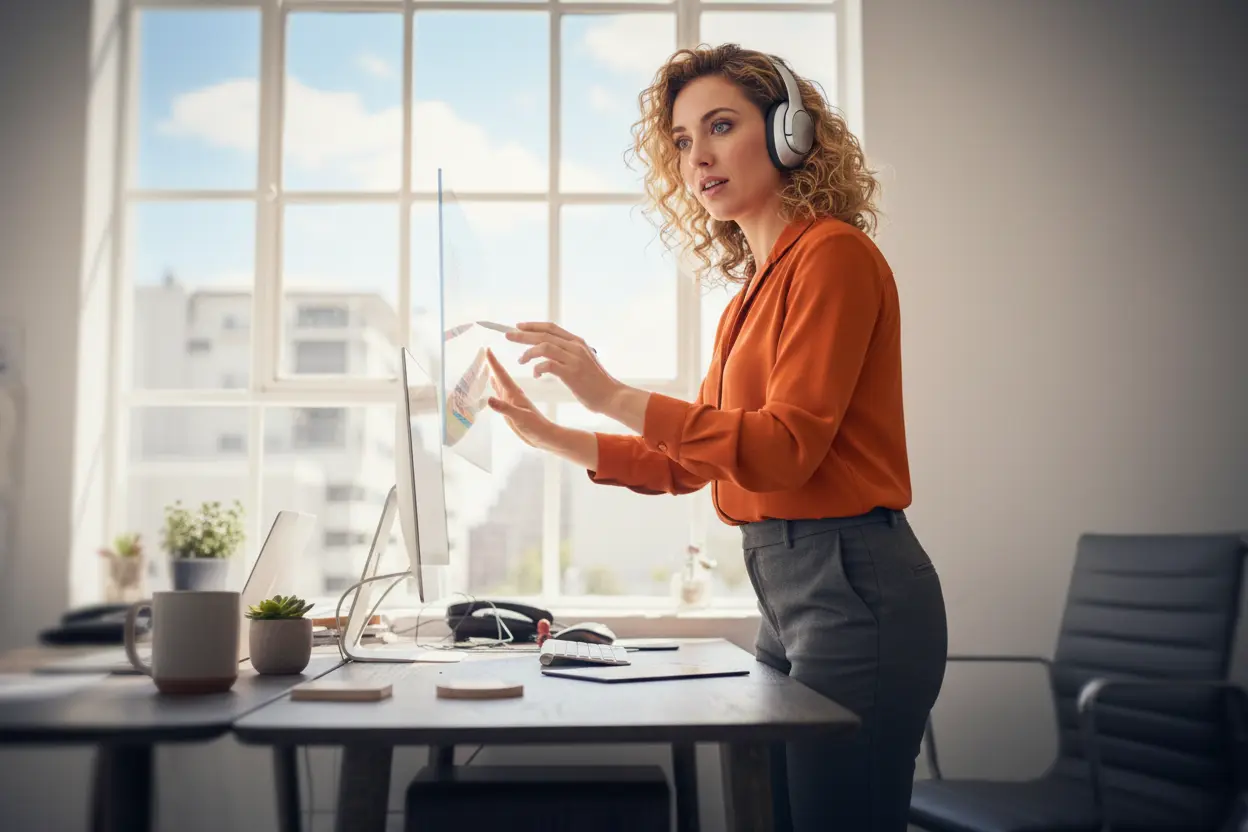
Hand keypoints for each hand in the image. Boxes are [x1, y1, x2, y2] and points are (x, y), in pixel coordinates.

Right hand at [484, 349, 562, 450]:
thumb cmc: (536, 428)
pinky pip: (501, 392)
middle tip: (484, 350)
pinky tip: (493, 381)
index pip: (502, 375)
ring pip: (501, 382)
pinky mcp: (512, 407)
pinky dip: (495, 385)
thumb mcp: (520, 418)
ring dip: (494, 372)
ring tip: (486, 363)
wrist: (545, 436)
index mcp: (514, 394)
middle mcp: (512, 395)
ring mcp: (512, 400)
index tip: (487, 349)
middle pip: (500, 376)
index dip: (494, 363)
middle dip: (492, 364)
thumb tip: (489, 399)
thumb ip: (505, 409)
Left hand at [506, 322, 621, 413]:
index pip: (551, 328)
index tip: (518, 326)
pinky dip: (538, 368)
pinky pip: (548, 364)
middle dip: (523, 335)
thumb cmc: (595, 382)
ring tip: (520, 360)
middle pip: (544, 335)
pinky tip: (536, 375)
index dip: (533, 325)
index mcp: (577, 342)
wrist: (611, 396)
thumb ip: (569, 353)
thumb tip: (551, 350)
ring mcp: (574, 359)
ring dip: (528, 352)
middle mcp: (576, 347)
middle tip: (508, 336)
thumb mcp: (583, 361)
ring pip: (544, 347)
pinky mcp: (572, 373)